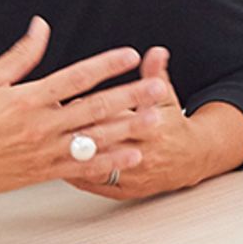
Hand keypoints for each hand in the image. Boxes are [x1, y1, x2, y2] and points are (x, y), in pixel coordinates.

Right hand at [0, 17, 165, 198]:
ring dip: (127, 129)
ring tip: (154, 120)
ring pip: (94, 139)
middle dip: (130, 97)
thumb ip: (21, 55)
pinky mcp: (43, 172)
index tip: (130, 55)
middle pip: (94, 108)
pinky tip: (131, 155)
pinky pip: (82, 168)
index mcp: (27, 99)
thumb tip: (41, 27)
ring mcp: (43, 152)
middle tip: (157, 89)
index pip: (75, 77)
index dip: (106, 65)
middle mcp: (40, 126)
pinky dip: (109, 162)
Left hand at [67, 47, 227, 200]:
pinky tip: (60, 166)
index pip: (118, 117)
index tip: (74, 98)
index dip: (93, 108)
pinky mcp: (126, 191)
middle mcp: (144, 154)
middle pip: (104, 142)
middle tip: (56, 121)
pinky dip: (77, 175)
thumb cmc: (173, 126)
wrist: (191, 159)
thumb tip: (155, 52)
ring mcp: (134, 175)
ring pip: (96, 166)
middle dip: (78, 131)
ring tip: (51, 145)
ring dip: (73, 156)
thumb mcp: (165, 97)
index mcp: (153, 128)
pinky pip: (96, 185)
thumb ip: (155, 74)